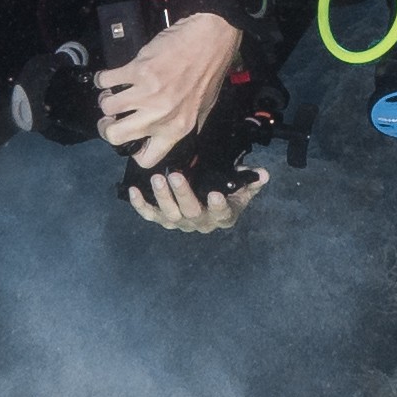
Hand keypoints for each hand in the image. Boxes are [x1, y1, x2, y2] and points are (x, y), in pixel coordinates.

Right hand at [93, 13, 241, 169]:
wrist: (212, 38)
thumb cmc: (209, 71)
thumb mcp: (203, 109)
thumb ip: (180, 125)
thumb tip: (163, 136)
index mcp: (177, 129)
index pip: (146, 159)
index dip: (131, 150)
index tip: (129, 138)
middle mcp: (160, 116)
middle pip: (115, 136)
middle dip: (106, 127)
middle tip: (110, 117)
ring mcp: (147, 93)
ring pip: (106, 107)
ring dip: (106, 99)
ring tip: (113, 92)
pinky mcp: (138, 70)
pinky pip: (106, 80)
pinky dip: (103, 79)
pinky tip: (109, 76)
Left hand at [129, 166, 267, 232]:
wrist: (207, 207)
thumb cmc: (226, 195)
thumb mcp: (241, 191)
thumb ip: (251, 182)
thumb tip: (263, 174)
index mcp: (222, 216)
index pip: (222, 213)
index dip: (218, 206)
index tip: (216, 194)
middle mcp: (199, 222)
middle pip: (191, 212)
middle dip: (183, 194)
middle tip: (176, 175)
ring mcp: (179, 222)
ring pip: (169, 214)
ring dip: (162, 197)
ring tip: (158, 178)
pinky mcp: (162, 219)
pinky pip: (150, 215)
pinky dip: (140, 205)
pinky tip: (133, 191)